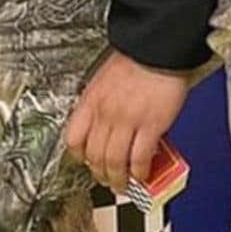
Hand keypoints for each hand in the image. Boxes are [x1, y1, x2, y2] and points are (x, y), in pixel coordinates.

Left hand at [63, 51, 192, 188]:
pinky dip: (139, 171)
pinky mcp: (150, 125)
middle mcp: (105, 113)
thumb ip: (101, 103)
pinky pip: (139, 157)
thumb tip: (105, 123)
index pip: (73, 138)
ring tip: (123, 184)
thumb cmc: (136, 58)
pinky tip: (142, 174)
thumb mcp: (105, 79)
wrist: (157, 47)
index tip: (86, 161)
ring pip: (114, 162)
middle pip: (94, 156)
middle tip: (107, 179)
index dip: (79, 156)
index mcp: (91, 100)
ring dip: (118, 178)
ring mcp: (127, 120)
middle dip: (100, 174)